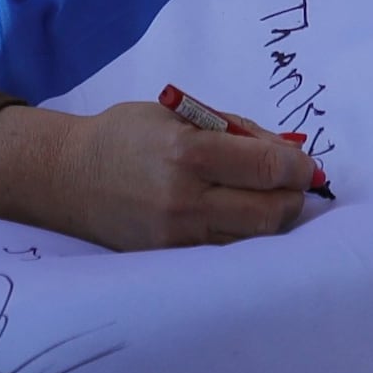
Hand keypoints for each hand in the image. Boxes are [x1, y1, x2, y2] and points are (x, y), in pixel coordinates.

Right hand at [0, 99, 307, 251]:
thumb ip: (234, 130)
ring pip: (254, 240)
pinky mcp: (170, 259)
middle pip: (271, 213)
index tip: (303, 163)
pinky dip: (245, 237)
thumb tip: (286, 152)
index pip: (268, 166)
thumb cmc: (127, 135)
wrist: (69, 177)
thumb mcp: (178, 113)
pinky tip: (241, 218)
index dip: (298, 166)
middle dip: (293, 197)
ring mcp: (177, 237)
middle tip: (294, 185)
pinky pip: (226, 253)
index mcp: (188, 152)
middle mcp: (185, 200)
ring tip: (269, 200)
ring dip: (274, 220)